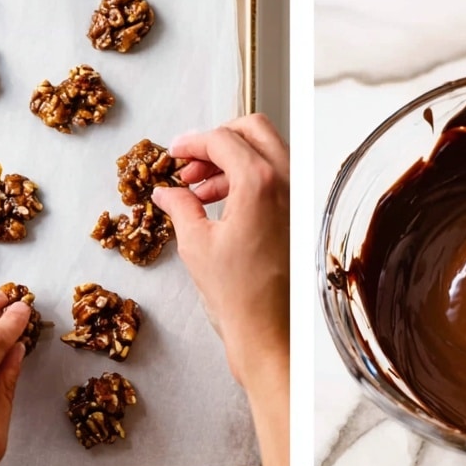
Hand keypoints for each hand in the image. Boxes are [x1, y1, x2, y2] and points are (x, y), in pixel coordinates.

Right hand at [153, 113, 289, 465]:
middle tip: (189, 161)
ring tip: (197, 187)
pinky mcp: (298, 215)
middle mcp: (287, 182)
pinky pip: (273, 177)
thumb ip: (180, 206)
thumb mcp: (196, 245)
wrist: (270, 336)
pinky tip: (217, 202)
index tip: (174, 152)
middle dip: (217, 139)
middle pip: (252, 129)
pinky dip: (245, 177)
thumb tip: (168, 191)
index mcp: (261, 182)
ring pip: (265, 150)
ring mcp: (297, 197)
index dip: (192, 142)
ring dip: (230, 159)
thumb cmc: (239, 298)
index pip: (223, 138)